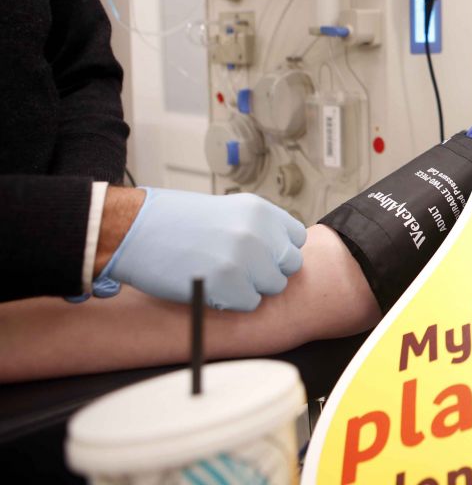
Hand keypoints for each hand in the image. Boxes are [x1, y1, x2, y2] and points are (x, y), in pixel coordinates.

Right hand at [101, 188, 306, 310]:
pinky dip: (232, 301)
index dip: (278, 251)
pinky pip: (249, 304)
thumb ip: (257, 228)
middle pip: (290, 266)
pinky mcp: (227, 284)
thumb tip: (279, 251)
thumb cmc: (173, 221)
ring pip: (272, 287)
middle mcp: (257, 232)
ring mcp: (244, 258)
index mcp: (259, 210)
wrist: (131, 230)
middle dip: (268, 272)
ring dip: (250, 288)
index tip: (261, 255)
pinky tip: (210, 287)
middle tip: (239, 271)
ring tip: (221, 277)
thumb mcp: (226, 210)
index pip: (296, 238)